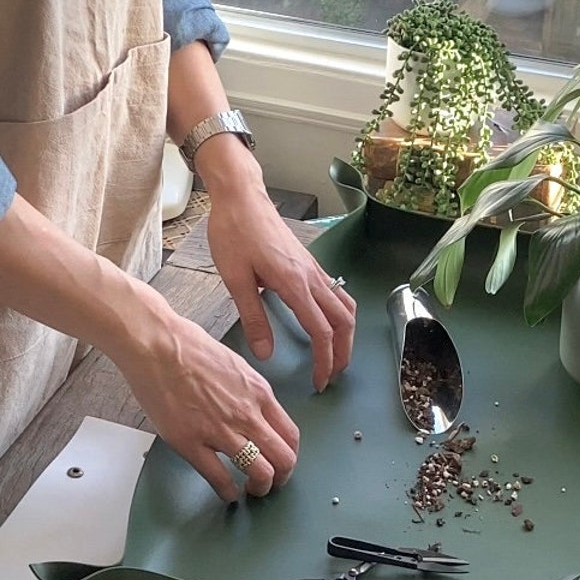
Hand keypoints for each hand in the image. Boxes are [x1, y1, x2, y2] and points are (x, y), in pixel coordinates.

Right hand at [120, 308, 298, 501]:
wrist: (156, 345)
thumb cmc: (188, 348)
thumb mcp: (236, 366)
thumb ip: (250, 393)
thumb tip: (256, 412)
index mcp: (259, 393)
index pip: (290, 434)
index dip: (291, 455)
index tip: (284, 462)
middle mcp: (246, 414)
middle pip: (283, 458)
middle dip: (282, 477)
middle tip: (274, 483)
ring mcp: (220, 431)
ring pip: (259, 472)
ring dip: (260, 488)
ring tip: (252, 491)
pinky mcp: (191, 443)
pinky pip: (219, 478)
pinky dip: (228, 492)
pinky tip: (227, 493)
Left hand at [202, 151, 355, 391]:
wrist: (242, 197)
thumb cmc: (233, 233)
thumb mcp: (235, 279)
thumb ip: (253, 317)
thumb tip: (266, 354)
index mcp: (294, 284)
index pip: (322, 331)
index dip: (324, 360)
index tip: (318, 382)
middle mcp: (312, 277)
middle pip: (344, 321)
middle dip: (342, 353)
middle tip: (330, 376)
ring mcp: (315, 269)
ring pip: (346, 307)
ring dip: (346, 335)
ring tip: (334, 355)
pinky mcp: (311, 264)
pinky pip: (337, 294)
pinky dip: (340, 316)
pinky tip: (327, 325)